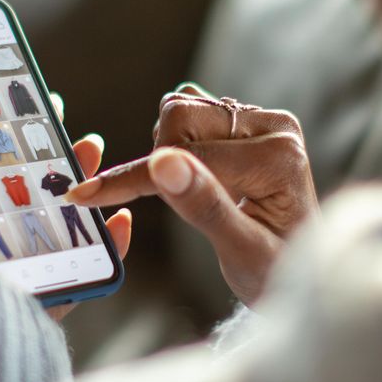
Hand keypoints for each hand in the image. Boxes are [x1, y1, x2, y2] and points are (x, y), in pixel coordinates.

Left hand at [0, 94, 131, 320]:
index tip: (24, 112)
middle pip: (24, 195)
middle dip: (49, 160)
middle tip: (71, 129)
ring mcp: (19, 277)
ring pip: (57, 222)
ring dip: (80, 186)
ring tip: (95, 152)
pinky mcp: (49, 301)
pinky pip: (85, 267)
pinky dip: (106, 244)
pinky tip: (120, 219)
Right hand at [65, 84, 316, 303]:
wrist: (296, 270)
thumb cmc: (274, 271)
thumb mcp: (242, 252)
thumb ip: (205, 208)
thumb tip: (162, 163)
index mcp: (280, 158)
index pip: (189, 156)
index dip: (134, 179)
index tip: (85, 195)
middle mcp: (275, 127)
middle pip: (181, 115)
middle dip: (160, 161)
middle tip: (178, 204)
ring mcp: (261, 120)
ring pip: (180, 109)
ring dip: (167, 151)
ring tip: (192, 194)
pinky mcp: (246, 121)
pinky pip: (188, 112)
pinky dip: (174, 145)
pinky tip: (192, 178)